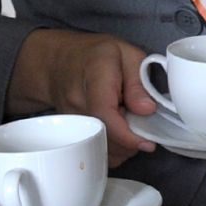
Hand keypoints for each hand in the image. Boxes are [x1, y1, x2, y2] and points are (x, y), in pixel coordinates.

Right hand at [6, 28, 156, 165]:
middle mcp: (78, 102)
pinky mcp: (72, 133)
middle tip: (143, 125)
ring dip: (122, 147)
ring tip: (130, 125)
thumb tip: (147, 109)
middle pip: (104, 137)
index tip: (147, 142)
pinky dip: (111, 151)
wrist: (58, 62)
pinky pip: (93, 152)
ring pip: (99, 149)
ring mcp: (72, 121)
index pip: (105, 114)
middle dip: (130, 141)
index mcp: (95, 76)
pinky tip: (118, 134)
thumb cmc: (95, 55)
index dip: (127, 134)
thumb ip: (138, 80)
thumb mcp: (126, 53)